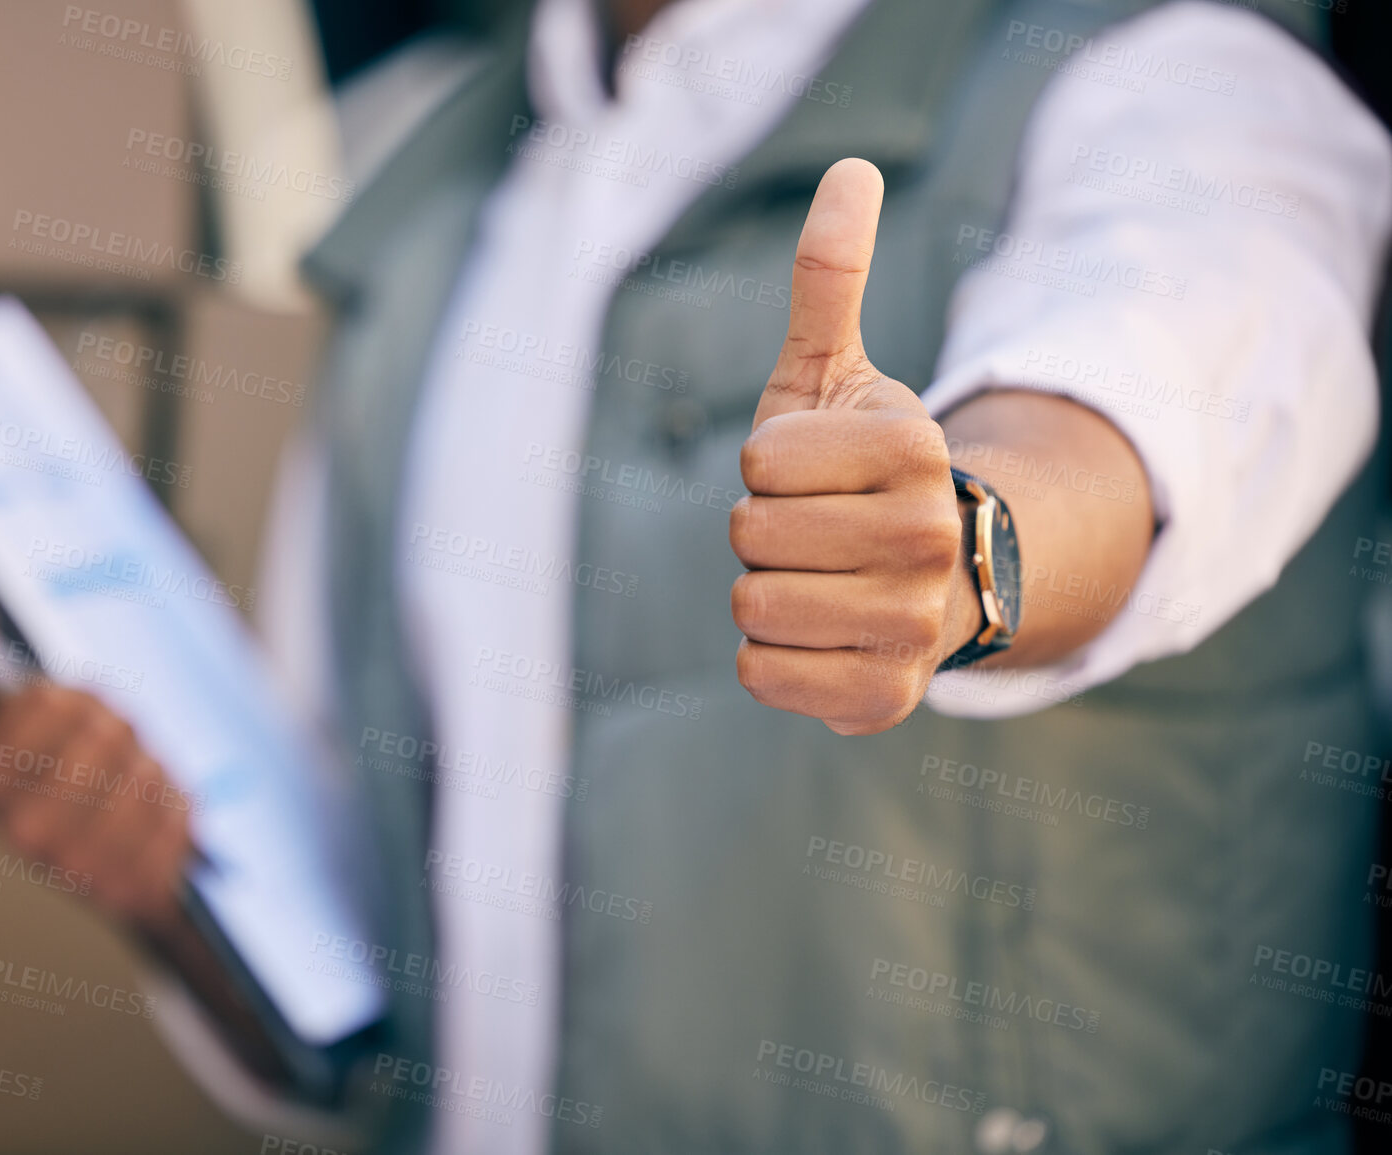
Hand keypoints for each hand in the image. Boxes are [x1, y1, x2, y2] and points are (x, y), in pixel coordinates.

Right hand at [0, 559, 192, 931]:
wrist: (108, 867)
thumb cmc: (62, 773)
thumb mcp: (18, 711)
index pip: (50, 700)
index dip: (76, 696)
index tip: (74, 711)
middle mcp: (18, 831)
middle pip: (106, 732)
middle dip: (123, 727)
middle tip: (119, 744)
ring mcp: (72, 869)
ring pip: (145, 770)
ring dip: (154, 765)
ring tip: (138, 779)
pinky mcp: (128, 889)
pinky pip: (179, 812)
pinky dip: (180, 802)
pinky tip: (160, 812)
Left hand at [729, 159, 980, 733]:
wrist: (921, 577)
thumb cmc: (853, 469)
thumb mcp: (833, 373)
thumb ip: (830, 278)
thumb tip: (852, 169)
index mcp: (914, 448)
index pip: (759, 465)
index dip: (766, 468)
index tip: (814, 474)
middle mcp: (928, 540)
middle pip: (749, 537)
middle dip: (761, 530)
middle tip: (814, 531)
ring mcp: (913, 627)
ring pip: (751, 606)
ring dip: (763, 591)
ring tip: (818, 580)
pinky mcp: (883, 700)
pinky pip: (760, 673)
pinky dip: (767, 657)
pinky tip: (816, 635)